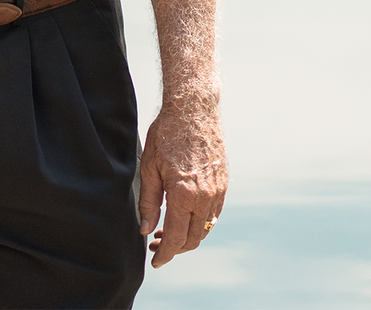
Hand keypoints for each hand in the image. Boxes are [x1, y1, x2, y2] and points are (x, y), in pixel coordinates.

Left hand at [138, 103, 225, 267]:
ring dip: (189, 236)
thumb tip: (146, 230)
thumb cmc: (167, 135)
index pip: (176, 238)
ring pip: (205, 228)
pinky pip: (214, 213)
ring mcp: (217, 190)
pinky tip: (186, 216)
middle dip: (175, 249)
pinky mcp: (223, 183)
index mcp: (184, 195)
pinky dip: (201, 223)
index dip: (165, 254)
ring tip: (169, 231)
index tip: (155, 261)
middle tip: (157, 245)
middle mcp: (205, 196)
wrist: (193, 109)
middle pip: (193, 239)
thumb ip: (149, 202)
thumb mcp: (149, 168)